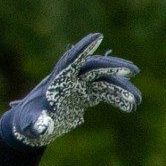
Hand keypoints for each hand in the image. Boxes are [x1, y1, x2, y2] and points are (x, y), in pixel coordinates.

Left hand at [0, 34, 140, 149]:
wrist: (33, 125)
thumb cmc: (27, 122)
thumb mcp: (30, 124)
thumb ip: (36, 125)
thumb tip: (42, 128)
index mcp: (56, 80)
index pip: (71, 60)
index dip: (83, 49)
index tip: (98, 37)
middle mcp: (70, 78)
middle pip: (94, 67)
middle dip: (113, 67)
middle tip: (133, 70)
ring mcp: (79, 85)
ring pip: (104, 81)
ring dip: (122, 88)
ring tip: (138, 101)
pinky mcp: (85, 94)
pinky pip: (106, 92)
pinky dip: (119, 98)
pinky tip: (131, 107)